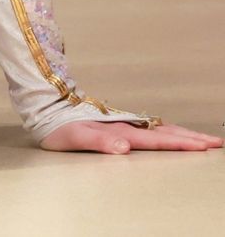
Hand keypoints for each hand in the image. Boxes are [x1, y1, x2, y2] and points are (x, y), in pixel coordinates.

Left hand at [40, 120, 223, 154]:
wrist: (46, 106)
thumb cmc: (58, 126)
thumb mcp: (75, 136)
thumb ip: (100, 141)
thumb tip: (125, 148)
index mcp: (120, 130)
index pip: (156, 139)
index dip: (181, 143)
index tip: (204, 146)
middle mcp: (125, 125)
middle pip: (164, 131)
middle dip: (191, 137)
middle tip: (216, 142)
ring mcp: (122, 123)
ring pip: (159, 128)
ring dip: (182, 134)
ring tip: (202, 139)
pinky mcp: (116, 124)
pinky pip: (149, 129)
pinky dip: (166, 132)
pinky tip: (170, 135)